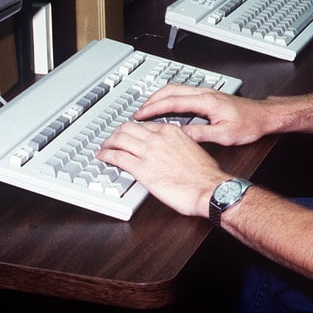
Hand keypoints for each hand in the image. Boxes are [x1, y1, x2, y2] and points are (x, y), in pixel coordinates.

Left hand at [97, 120, 229, 217]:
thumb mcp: (192, 150)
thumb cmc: (206, 175)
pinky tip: (103, 157)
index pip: (144, 125)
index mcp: (171, 132)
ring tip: (104, 147)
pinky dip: (106, 155)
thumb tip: (169, 151)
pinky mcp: (142, 169)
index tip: (130, 134)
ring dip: (108, 143)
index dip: (133, 129)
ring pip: (119, 139)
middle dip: (117, 133)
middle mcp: (158, 138)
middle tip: (112, 140)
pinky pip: (117, 157)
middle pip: (128, 128)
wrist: (210, 188)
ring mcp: (148, 152)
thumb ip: (177, 146)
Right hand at [133, 84, 276, 145]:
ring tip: (148, 110)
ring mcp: (207, 92)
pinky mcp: (209, 96)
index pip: (172, 102)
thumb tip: (180, 134)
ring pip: (176, 89)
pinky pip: (183, 93)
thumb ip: (201, 134)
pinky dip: (170, 98)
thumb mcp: (225, 135)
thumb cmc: (249, 124)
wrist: (264, 116)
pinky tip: (167, 108)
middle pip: (170, 90)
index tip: (140, 115)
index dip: (153, 108)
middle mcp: (205, 93)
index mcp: (206, 101)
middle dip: (151, 100)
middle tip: (138, 112)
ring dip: (160, 97)